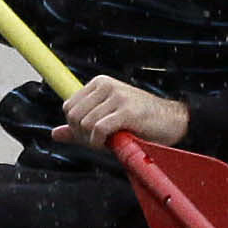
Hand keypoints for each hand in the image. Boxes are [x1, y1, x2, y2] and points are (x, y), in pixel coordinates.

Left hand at [55, 77, 191, 154]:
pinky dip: (99, 142)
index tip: (90, 137)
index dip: (74, 127)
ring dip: (92, 141)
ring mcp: (116, 96)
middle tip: (99, 143)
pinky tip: (110, 144)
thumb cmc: (140, 122)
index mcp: (99, 83)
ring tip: (108, 142)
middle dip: (81, 135)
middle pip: (73, 115)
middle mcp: (106, 85)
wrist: (173, 122)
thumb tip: (54, 134)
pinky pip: (98, 129)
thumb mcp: (107, 120)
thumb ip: (80, 127)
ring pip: (84, 123)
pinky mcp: (126, 110)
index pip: (69, 106)